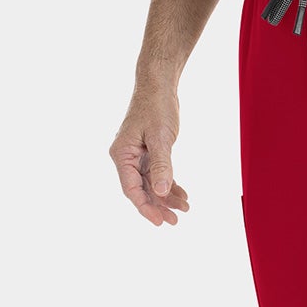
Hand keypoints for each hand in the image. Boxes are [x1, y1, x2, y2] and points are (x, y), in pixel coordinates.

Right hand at [112, 81, 189, 224]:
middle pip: (140, 189)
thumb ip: (161, 165)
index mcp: (122, 155)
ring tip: (184, 209)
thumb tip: (160, 192)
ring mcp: (137, 156)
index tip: (159, 221)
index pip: (131, 189)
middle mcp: (126, 157)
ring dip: (166, 197)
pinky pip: (157, 174)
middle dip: (158, 206)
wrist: (158, 85)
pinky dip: (169, 184)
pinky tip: (182, 195)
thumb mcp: (160, 137)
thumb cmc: (156, 107)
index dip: (145, 207)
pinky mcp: (148, 152)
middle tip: (175, 221)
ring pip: (151, 183)